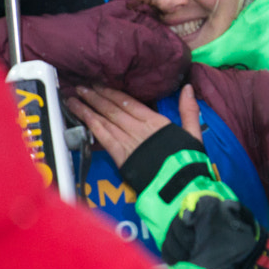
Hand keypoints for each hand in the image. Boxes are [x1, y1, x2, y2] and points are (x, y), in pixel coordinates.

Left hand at [67, 83, 201, 166]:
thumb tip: (187, 88)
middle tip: (81, 86)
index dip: (112, 92)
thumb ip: (189, 110)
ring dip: (87, 108)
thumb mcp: (194, 133)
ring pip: (104, 120)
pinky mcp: (120, 155)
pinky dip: (91, 124)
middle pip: (113, 108)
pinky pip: (102, 136)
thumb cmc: (188, 162)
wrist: (180, 185)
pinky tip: (81, 117)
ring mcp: (128, 141)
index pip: (128, 102)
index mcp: (156, 121)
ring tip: (74, 98)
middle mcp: (138, 128)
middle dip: (95, 96)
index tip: (100, 84)